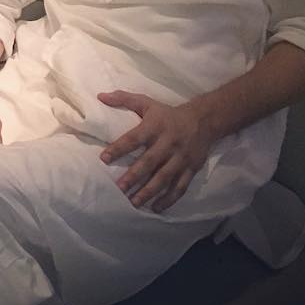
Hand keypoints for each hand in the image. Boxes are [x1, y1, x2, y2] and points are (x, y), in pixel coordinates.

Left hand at [98, 90, 213, 212]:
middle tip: (119, 188)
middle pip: (150, 162)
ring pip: (165, 178)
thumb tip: (100, 96)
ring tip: (134, 202)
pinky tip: (156, 208)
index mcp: (155, 127)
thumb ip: (124, 99)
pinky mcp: (191, 169)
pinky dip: (169, 199)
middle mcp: (168, 143)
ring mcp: (181, 158)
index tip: (104, 158)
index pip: (134, 138)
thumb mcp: (147, 102)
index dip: (119, 148)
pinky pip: (180, 187)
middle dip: (134, 176)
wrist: (204, 120)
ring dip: (149, 191)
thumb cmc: (168, 114)